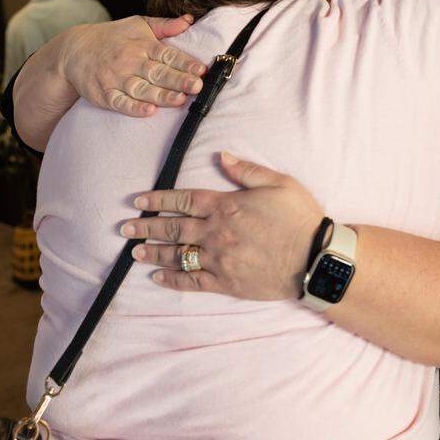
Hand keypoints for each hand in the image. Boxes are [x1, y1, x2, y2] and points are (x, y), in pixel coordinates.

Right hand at [58, 15, 208, 115]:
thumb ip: (164, 25)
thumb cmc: (113, 37)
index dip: (186, 62)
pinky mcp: (104, 94)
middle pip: (157, 72)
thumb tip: (189, 20)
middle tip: (197, 86)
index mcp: (142, 44)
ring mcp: (116, 78)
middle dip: (178, 80)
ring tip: (180, 100)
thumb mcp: (138, 24)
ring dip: (161, 96)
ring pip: (142, 89)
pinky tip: (149, 111)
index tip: (202, 69)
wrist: (74, 50)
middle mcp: (129, 61)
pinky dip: (134, 107)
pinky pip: (120, 102)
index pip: (167, 54)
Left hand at [121, 152, 324, 299]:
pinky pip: (192, 280)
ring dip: (153, 252)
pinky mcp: (226, 282)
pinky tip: (158, 276)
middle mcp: (216, 232)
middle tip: (125, 227)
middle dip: (147, 226)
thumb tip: (222, 157)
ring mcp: (219, 259)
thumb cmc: (300, 218)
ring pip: (177, 254)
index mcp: (226, 205)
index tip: (139, 201)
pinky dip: (172, 279)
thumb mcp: (279, 183)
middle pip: (173, 227)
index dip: (159, 199)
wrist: (315, 259)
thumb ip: (247, 170)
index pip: (183, 199)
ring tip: (135, 250)